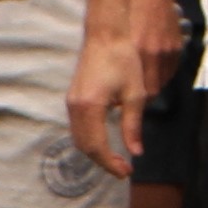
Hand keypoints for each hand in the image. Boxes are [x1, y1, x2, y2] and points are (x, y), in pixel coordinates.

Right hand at [68, 23, 154, 171]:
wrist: (106, 35)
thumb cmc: (123, 60)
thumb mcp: (135, 94)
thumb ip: (133, 126)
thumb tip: (136, 152)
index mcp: (91, 107)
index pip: (97, 146)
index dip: (111, 163)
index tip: (126, 172)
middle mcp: (76, 107)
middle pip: (85, 146)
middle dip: (103, 162)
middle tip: (123, 169)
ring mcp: (71, 103)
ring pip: (79, 139)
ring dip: (95, 153)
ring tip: (116, 159)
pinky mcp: (73, 99)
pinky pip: (77, 128)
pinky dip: (89, 140)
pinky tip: (105, 142)